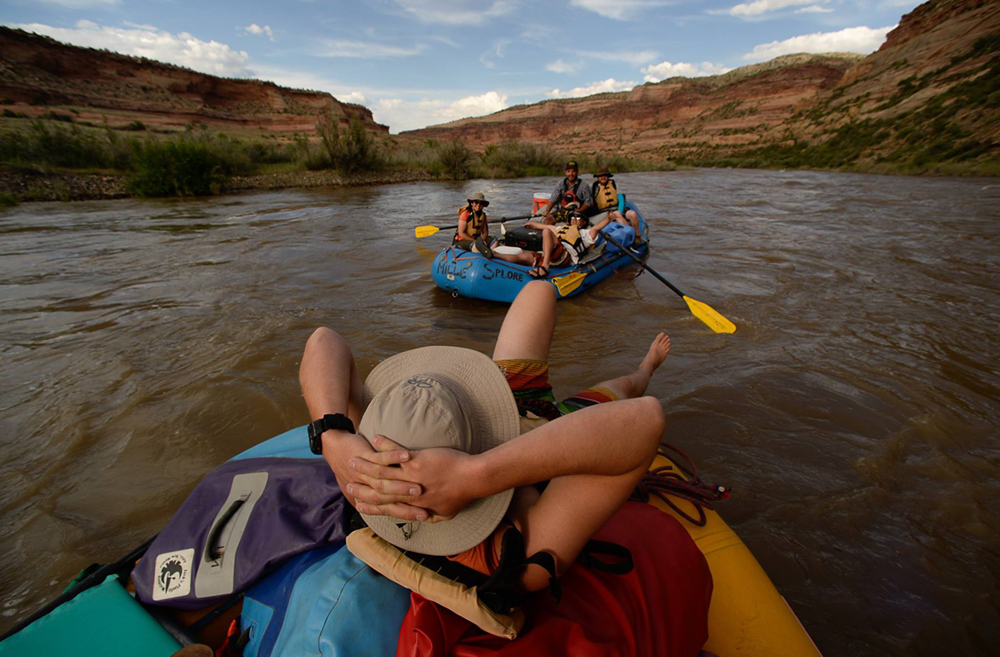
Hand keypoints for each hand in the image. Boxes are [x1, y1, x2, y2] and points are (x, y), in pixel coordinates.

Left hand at [321, 431, 419, 511]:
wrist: (338, 450)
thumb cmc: (356, 468)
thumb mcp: (367, 486)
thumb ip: (381, 498)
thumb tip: (402, 506)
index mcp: (373, 494)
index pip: (393, 508)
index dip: (408, 514)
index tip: (424, 518)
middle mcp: (370, 486)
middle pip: (391, 499)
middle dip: (409, 506)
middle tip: (425, 512)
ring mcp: (367, 472)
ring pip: (387, 481)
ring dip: (402, 485)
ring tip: (418, 487)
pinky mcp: (365, 456)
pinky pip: (381, 458)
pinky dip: (394, 457)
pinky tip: (407, 456)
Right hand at [349, 435, 479, 521]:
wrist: (472, 479)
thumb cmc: (461, 495)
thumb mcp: (446, 512)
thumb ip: (433, 515)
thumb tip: (427, 519)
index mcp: (413, 504)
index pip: (385, 506)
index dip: (370, 505)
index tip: (357, 501)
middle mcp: (407, 492)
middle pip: (377, 489)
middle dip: (361, 484)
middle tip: (347, 478)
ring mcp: (410, 476)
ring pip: (382, 471)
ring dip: (366, 463)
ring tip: (355, 457)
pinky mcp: (417, 461)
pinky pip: (395, 452)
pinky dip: (384, 446)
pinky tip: (375, 438)